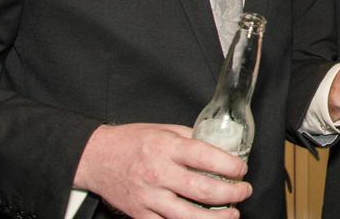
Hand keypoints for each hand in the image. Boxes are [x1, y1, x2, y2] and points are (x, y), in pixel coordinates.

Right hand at [73, 123, 249, 218]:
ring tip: (232, 214)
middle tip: (243, 191)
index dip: (231, 166)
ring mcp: (149, 197)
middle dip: (231, 193)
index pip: (207, 157)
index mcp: (166, 148)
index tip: (241, 169)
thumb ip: (191, 139)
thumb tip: (219, 148)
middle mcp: (158, 174)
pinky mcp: (140, 214)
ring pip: (189, 216)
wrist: (96, 158)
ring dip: (217, 218)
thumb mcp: (164, 130)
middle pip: (203, 190)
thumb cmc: (131, 142)